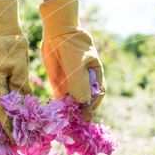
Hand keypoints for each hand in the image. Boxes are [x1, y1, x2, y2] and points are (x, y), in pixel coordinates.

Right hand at [0, 0, 30, 136]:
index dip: (9, 129)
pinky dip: (0, 111)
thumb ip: (20, 88)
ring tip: (8, 141)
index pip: (1, 112)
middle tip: (10, 149)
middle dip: (1, 132)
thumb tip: (23, 109)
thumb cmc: (10, 44)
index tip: (17, 143)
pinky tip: (6, 123)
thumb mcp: (19, 67)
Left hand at [39, 0, 105, 119]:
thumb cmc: (72, 44)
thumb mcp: (77, 63)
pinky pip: (61, 98)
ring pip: (73, 101)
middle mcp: (85, 81)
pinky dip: (60, 106)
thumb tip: (83, 103)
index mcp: (95, 75)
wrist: (56, 32)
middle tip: (78, 122)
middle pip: (85, 100)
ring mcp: (72, 82)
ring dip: (71, 111)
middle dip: (82, 111)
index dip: (93, 105)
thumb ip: (80, 83)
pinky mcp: (60, 83)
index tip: (88, 114)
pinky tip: (58, 113)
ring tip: (67, 121)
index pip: (97, 94)